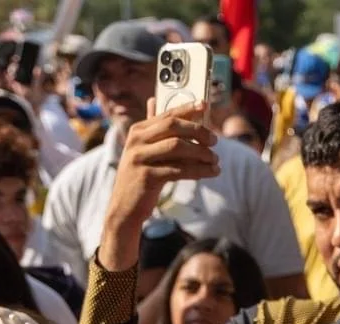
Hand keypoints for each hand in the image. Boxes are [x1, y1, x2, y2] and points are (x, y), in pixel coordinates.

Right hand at [100, 101, 218, 270]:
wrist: (124, 208)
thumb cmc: (140, 177)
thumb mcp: (142, 150)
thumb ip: (151, 128)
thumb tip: (153, 99)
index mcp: (138, 130)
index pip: (166, 114)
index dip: (187, 109)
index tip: (205, 106)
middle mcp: (136, 141)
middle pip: (173, 126)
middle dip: (198, 131)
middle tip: (214, 141)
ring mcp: (139, 158)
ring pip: (177, 147)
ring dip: (201, 153)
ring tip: (215, 160)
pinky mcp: (146, 177)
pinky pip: (178, 170)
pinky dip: (198, 170)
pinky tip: (210, 173)